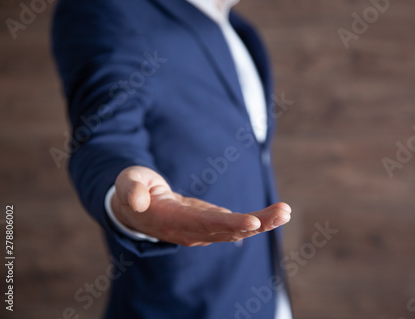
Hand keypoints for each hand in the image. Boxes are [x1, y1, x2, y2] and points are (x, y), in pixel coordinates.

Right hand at [111, 166, 290, 245]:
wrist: (137, 209)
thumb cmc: (133, 190)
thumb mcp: (128, 184)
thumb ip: (132, 190)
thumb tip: (138, 200)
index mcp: (172, 221)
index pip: (203, 224)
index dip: (228, 224)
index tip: (253, 222)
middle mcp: (191, 231)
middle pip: (227, 229)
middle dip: (257, 222)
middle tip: (283, 213)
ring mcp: (202, 230)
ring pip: (236, 229)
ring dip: (263, 222)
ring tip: (286, 212)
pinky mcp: (210, 224)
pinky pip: (236, 225)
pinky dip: (257, 220)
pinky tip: (277, 215)